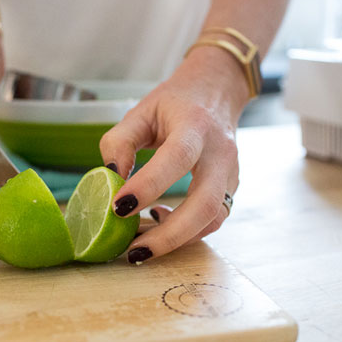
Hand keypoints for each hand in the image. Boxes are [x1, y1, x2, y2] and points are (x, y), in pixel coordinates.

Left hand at [100, 47, 248, 263]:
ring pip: (213, 218)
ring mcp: (231, 172)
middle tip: (134, 251)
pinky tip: (159, 220)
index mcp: (195, 125)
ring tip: (141, 245)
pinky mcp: (231, 187)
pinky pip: (213, 219)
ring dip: (177, 240)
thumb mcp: (140, 112)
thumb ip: (119, 143)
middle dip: (169, 235)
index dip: (149, 185)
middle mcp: (220, 152)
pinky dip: (186, 232)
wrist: (217, 90)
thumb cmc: (175, 102)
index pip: (177, 158)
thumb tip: (110, 180)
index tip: (118, 207)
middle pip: (205, 203)